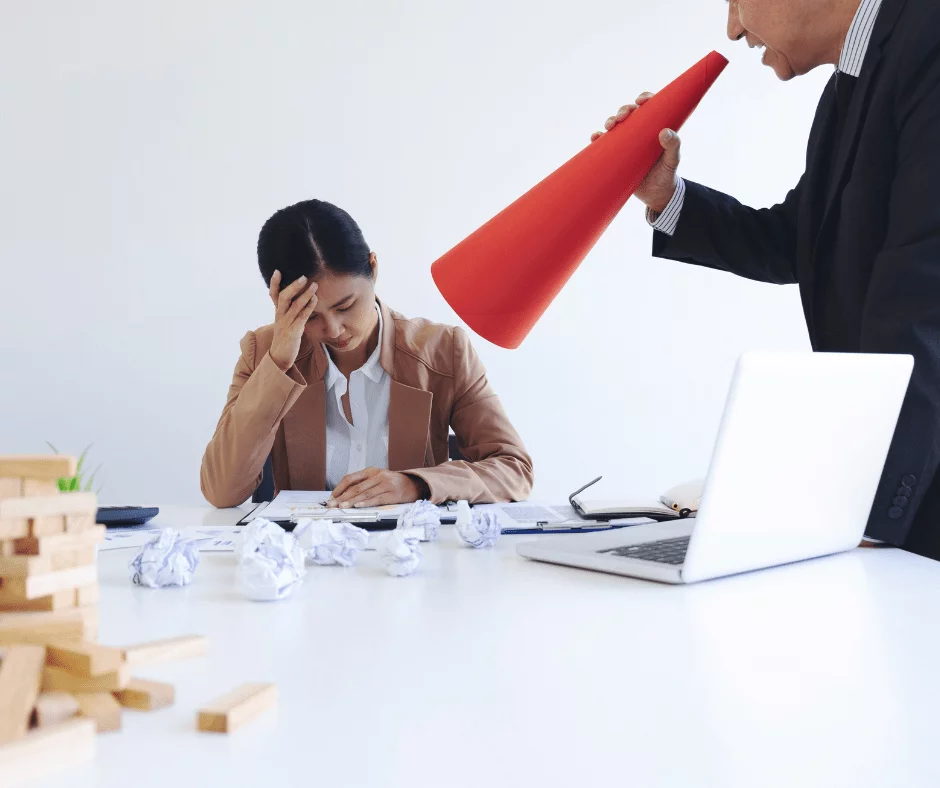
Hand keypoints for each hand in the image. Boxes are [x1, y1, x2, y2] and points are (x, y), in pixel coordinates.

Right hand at [268, 270, 317, 371]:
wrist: (280, 356)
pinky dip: (308, 307)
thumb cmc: (285, 337)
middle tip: (304, 277)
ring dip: (305, 295)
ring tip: (315, 286)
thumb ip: (289, 310)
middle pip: (283, 297)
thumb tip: (298, 298)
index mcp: (277, 312)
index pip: (273, 295)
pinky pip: (302, 317)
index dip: (274, 283)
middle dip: (293, 286)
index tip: (277, 270)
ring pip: (294, 306)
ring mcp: (286, 324)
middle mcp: (280, 316)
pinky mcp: (293, 332)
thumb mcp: (284, 321)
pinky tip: (315, 300)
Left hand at [327, 468, 426, 507]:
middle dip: (342, 497)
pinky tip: (358, 506)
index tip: (332, 497)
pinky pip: (377, 499)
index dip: (340, 488)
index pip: (351, 478)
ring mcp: (386, 484)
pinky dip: (366, 503)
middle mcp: (378, 475)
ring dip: (352, 501)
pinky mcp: (393, 494)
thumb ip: (363, 484)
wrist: (414, 484)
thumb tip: (343, 495)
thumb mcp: (377, 478)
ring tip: (342, 506)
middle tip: (333, 505)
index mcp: (371, 471)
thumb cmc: (392, 483)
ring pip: (365, 493)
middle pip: (356, 487)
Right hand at [590, 91, 681, 214]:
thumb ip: (673, 146)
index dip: (644, 99)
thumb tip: (665, 131)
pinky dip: (598, 139)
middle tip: (622, 117)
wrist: (656, 195)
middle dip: (623, 110)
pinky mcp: (616, 155)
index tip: (641, 101)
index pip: (649, 107)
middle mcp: (639, 133)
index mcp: (654, 128)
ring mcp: (626, 143)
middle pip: (629, 113)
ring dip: (610, 121)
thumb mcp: (673, 161)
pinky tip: (595, 138)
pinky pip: (604, 144)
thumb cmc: (667, 175)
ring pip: (615, 126)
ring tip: (609, 127)